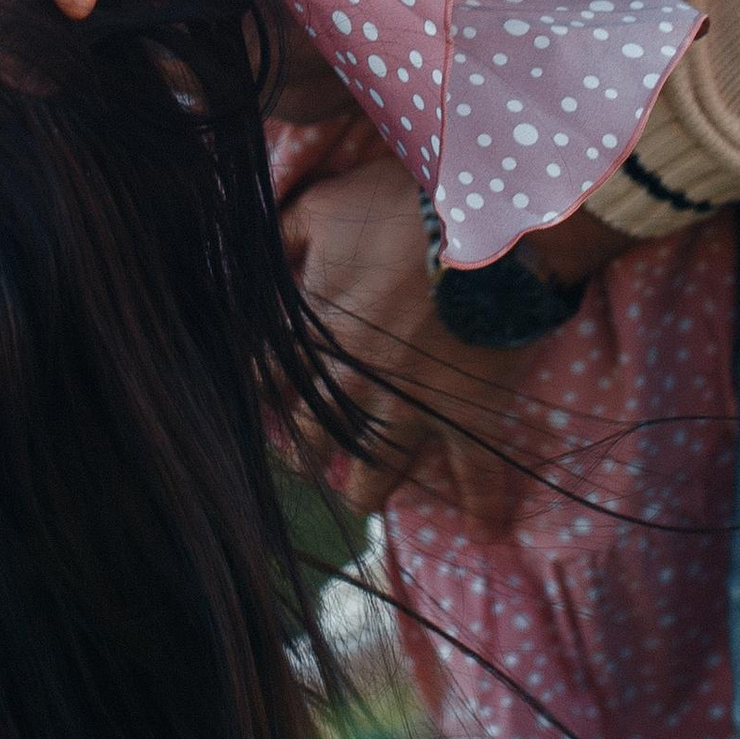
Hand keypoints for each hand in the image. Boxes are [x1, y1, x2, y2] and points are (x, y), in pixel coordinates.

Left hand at [282, 147, 543, 532]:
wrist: (485, 227)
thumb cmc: (402, 208)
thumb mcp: (325, 205)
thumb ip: (285, 235)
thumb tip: (254, 259)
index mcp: (317, 332)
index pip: (268, 375)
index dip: (260, 387)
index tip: (260, 396)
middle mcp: (355, 382)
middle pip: (311, 433)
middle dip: (301, 449)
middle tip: (301, 458)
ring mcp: (412, 406)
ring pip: (377, 467)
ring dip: (366, 488)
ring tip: (361, 500)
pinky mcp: (469, 414)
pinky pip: (476, 471)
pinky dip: (483, 504)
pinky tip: (484, 533)